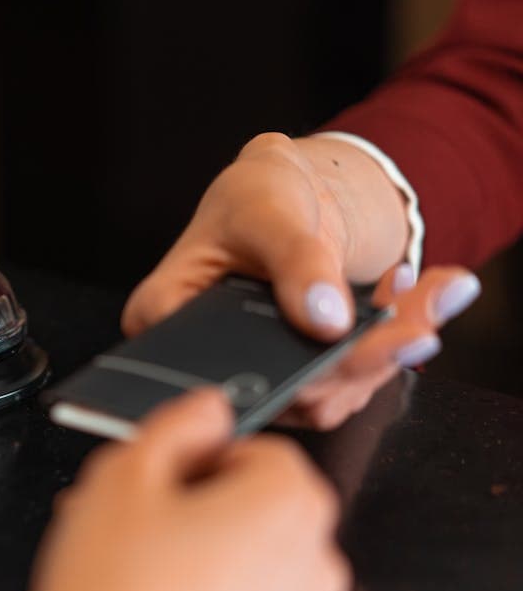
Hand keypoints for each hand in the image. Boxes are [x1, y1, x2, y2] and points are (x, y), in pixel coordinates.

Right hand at [28, 389, 350, 590]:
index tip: (160, 481)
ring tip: (141, 580)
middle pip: (261, 514)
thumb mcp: (125, 473)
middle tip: (137, 528)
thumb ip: (178, 423)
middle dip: (204, 512)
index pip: (262, 453)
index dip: (203, 458)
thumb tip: (210, 410)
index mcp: (289, 507)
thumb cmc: (113, 588)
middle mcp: (315, 570)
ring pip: (257, 574)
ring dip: (212, 566)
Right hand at [122, 132, 481, 429]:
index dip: (288, 369)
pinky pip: (348, 385)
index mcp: (164, 315)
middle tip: (419, 326)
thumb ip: (295, 260)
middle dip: (360, 358)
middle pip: (281, 389)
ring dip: (386, 354)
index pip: (218, 366)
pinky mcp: (294, 378)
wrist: (287, 194)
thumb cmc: (254, 193)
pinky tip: (409, 299)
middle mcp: (201, 358)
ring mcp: (251, 373)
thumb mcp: (267, 208)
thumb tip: (326, 319)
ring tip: (427, 296)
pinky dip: (390, 346)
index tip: (353, 345)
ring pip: (324, 396)